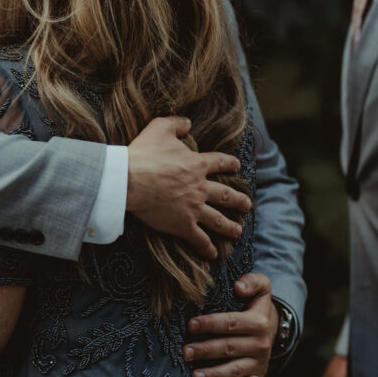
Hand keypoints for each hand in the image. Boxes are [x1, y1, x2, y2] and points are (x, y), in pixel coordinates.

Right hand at [126, 116, 249, 259]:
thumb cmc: (143, 153)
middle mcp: (200, 187)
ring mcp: (193, 207)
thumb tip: (188, 122)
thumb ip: (176, 123)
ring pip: (218, 219)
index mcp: (196, 164)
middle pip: (225, 195)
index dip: (229, 163)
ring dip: (230, 226)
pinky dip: (207, 248)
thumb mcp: (159, 128)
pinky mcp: (182, 224)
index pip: (219, 163)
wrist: (130, 180)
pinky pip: (199, 239)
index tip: (237, 166)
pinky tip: (213, 254)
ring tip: (239, 230)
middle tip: (247, 204)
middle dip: (238, 200)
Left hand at [183, 272, 278, 376]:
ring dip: (215, 374)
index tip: (190, 325)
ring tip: (195, 376)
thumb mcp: (261, 285)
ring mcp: (259, 362)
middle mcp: (260, 344)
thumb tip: (238, 287)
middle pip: (228, 348)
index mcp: (258, 321)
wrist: (274, 323)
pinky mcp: (258, 375)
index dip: (210, 324)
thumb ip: (252, 282)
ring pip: (235, 370)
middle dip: (205, 351)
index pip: (230, 323)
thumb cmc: (257, 302)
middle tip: (184, 352)